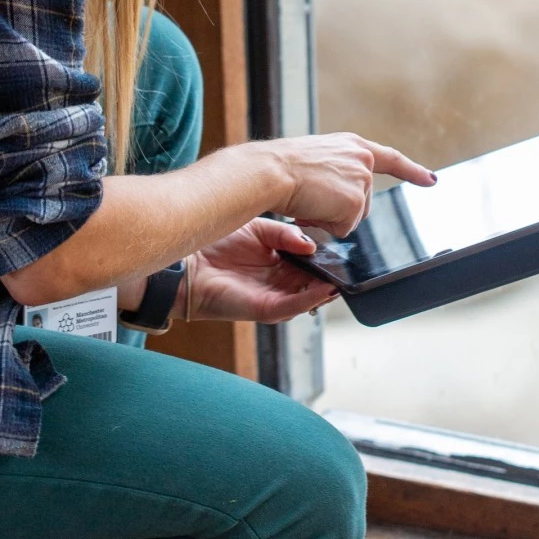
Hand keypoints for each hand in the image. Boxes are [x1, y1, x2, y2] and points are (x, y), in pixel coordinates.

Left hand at [186, 219, 341, 323]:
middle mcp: (282, 282)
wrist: (189, 261)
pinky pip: (294, 306)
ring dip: (327, 287)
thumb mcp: (260, 230)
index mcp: (282, 262)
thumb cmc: (219, 244)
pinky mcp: (265, 309)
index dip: (328, 255)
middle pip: (316, 280)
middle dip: (332, 272)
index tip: (343, 245)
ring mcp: (275, 297)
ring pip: (310, 297)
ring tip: (342, 274)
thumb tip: (311, 245)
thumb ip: (287, 235)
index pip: (313, 262)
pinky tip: (325, 288)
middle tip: (349, 261)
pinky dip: (311, 299)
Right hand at [252, 131, 433, 238]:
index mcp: (353, 145)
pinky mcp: (356, 202)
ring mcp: (363, 180)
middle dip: (339, 208)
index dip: (412, 171)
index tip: (431, 179)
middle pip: (363, 202)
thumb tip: (339, 203)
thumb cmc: (281, 167)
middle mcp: (364, 159)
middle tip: (312, 196)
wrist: (270, 171)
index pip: (391, 159)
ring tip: (309, 199)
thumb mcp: (316, 160)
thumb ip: (337, 172)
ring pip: (353, 217)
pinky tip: (312, 208)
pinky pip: (343, 229)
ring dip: (330, 217)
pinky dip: (326, 226)